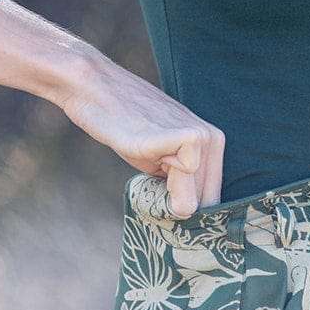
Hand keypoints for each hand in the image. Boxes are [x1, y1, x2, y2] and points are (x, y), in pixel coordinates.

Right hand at [57, 54, 224, 217]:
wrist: (95, 90)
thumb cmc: (122, 125)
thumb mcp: (160, 158)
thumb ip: (181, 183)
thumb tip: (187, 219)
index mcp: (212, 142)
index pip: (210, 200)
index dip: (181, 205)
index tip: (158, 188)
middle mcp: (214, 139)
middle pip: (204, 206)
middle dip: (174, 204)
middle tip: (147, 175)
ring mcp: (202, 139)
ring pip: (192, 205)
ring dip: (164, 196)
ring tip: (146, 158)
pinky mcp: (186, 141)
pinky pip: (182, 196)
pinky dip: (158, 187)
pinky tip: (145, 152)